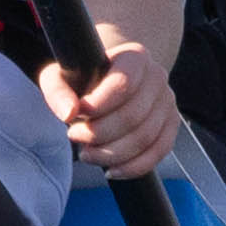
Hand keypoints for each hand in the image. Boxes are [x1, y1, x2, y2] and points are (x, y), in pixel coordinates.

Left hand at [43, 0, 193, 186]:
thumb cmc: (87, 66)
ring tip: (88, 154)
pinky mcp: (169, 125)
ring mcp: (167, 102)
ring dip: (114, 153)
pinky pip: (161, 151)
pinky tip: (111, 169)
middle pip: (135, 116)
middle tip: (76, 136)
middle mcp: (157, 78)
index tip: (76, 114)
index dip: (101, 102)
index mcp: (134, 57)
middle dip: (102, 133)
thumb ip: (56, 86)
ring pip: (148, 137)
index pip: (126, 81)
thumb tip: (69, 115)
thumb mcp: (64, 65)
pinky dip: (136, 165)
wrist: (119, 64)